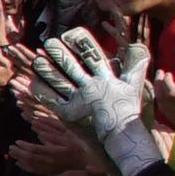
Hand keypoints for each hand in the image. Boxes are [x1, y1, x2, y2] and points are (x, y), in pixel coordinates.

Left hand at [25, 24, 150, 160]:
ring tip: (36, 60)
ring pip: (60, 82)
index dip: (80, 43)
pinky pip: (53, 101)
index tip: (69, 35)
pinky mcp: (71, 116)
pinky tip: (34, 83)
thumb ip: (135, 67)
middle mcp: (93, 88)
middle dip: (60, 53)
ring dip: (47, 70)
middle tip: (49, 43)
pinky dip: (43, 91)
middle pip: (73, 66)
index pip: (94, 55)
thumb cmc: (129, 113)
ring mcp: (81, 102)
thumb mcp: (134, 87)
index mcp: (107, 80)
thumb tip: (140, 47)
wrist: (124, 140)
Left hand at [148, 45, 174, 141]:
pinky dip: (165, 105)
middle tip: (160, 74)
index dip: (165, 81)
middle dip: (159, 86)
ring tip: (162, 83)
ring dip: (160, 95)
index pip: (171, 92)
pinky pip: (170, 116)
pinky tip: (169, 97)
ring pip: (164, 109)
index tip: (167, 72)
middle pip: (164, 100)